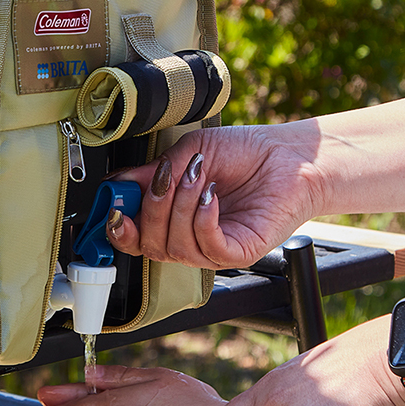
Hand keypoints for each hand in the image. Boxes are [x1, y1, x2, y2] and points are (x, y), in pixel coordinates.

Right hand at [106, 124, 323, 269]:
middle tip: (165, 176)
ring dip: (180, 207)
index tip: (114, 205)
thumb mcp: (190, 153)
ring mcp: (213, 249)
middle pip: (150, 244)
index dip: (118, 227)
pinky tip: (211, 196)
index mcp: (174, 219)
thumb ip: (154, 170)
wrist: (290, 156)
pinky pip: (207, 247)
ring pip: (175, 246)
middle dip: (151, 208)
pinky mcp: (239, 252)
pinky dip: (203, 219)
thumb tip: (119, 181)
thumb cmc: (247, 153)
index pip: (135, 237)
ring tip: (197, 176)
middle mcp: (190, 239)